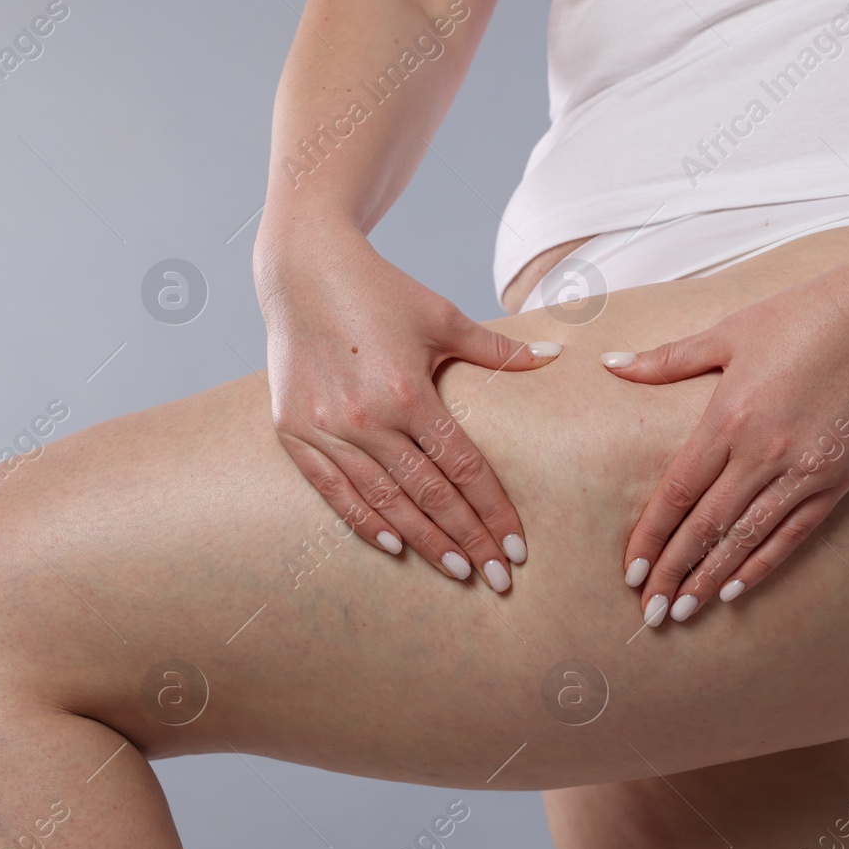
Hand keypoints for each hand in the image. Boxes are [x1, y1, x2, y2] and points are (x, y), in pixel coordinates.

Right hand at [256, 224, 561, 590]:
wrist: (302, 269)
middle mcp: (365, 418)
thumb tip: (554, 359)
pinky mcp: (293, 431)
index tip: (516, 547)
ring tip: (457, 570)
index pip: (462, 468)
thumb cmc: (379, 290)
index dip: (492, 511)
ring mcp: (325, 429)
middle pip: (428, 495)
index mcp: (407, 391)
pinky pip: (333, 490)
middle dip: (467, 541)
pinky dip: (363, 520)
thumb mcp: (443, 316)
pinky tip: (393, 545)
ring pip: (383, 501)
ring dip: (423, 540)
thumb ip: (497, 350)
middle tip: (498, 579)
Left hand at [601, 259, 848, 624]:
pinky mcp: (837, 479)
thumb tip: (612, 363)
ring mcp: (801, 470)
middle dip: (672, 572)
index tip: (630, 571)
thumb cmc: (803, 316)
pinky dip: (762, 564)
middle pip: (705, 527)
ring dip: (711, 580)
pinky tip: (736, 589)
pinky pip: (793, 534)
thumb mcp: (728, 333)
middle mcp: (760, 453)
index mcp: (726, 420)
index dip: (651, 537)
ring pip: (746, 539)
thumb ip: (668, 359)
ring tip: (683, 612)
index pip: (677, 494)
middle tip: (648, 612)